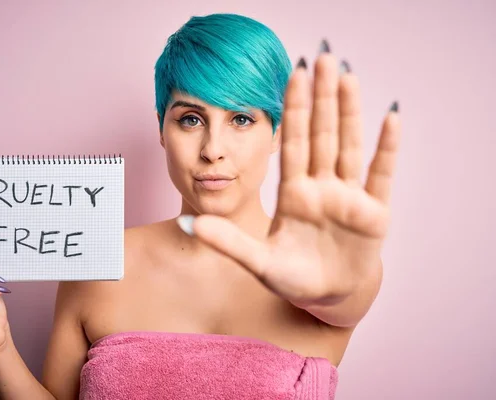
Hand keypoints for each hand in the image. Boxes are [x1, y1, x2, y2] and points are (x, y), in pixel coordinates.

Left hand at [182, 40, 400, 307]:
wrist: (328, 298)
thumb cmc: (293, 279)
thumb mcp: (258, 262)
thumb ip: (226, 242)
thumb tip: (185, 224)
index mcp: (294, 194)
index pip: (292, 144)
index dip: (292, 111)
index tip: (291, 76)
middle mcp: (321, 188)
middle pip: (321, 135)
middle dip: (321, 98)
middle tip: (321, 57)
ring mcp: (348, 198)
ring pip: (348, 146)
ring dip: (350, 112)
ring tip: (348, 75)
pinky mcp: (374, 213)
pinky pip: (380, 175)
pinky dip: (386, 149)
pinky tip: (390, 118)